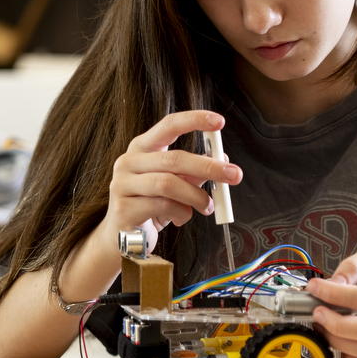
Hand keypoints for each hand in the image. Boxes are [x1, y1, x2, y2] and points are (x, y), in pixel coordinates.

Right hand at [98, 110, 241, 255]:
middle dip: (208, 167)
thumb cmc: (152, 205)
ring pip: (168, 184)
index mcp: (142, 148)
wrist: (123, 237)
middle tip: (234, 174)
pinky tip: (183, 218)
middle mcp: (128, 162)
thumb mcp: (177, 185)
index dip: (194, 120)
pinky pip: (162, 206)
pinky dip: (181, 213)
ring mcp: (121, 185)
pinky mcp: (122, 209)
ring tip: (208, 206)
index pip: (168, 126)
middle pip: (174, 158)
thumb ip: (196, 172)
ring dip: (197, 196)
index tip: (219, 121)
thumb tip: (223, 160)